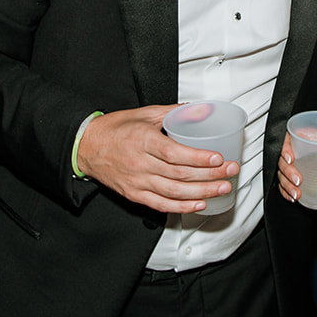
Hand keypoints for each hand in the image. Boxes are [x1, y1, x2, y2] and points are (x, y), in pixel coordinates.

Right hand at [75, 104, 239, 212]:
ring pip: (174, 192)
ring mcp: (137, 182)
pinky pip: (160, 205)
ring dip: (202, 192)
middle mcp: (140, 164)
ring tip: (222, 188)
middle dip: (209, 175)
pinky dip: (181, 207)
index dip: (198, 158)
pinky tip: (199, 204)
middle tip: (231, 173)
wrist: (85, 147)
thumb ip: (172, 112)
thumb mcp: (143, 114)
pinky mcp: (134, 194)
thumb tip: (199, 109)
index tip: (219, 158)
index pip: (175, 153)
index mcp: (143, 141)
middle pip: (180, 175)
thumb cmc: (114, 129)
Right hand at [279, 133, 316, 201]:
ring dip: (286, 185)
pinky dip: (285, 191)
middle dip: (288, 172)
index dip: (285, 150)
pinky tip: (292, 198)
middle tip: (298, 181)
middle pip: (281, 160)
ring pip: (281, 173)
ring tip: (296, 194)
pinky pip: (283, 182)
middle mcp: (293, 149)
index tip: (290, 159)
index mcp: (301, 136)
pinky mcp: (291, 174)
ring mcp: (290, 162)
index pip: (286, 140)